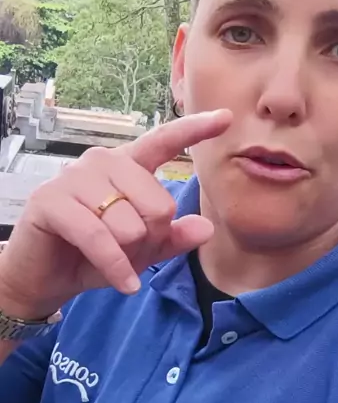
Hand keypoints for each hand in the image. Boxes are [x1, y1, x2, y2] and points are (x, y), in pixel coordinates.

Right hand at [0, 109, 231, 319]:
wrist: (45, 278)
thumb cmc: (94, 257)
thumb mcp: (142, 251)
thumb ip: (173, 238)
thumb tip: (206, 227)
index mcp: (127, 166)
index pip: (163, 141)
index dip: (195, 130)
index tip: (227, 118)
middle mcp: (101, 162)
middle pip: (158, 202)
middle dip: (151, 240)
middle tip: (128, 251)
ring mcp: (73, 177)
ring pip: (129, 222)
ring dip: (129, 254)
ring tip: (116, 262)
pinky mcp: (51, 201)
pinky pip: (99, 236)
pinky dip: (115, 266)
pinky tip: (125, 284)